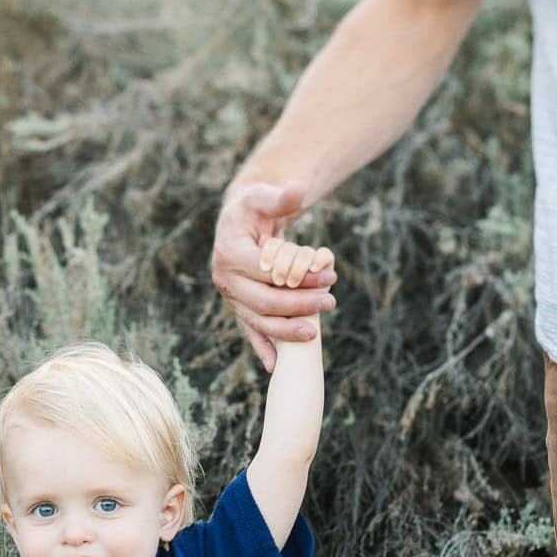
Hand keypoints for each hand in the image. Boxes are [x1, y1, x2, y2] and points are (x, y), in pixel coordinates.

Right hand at [211, 181, 336, 370]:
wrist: (237, 222)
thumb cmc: (253, 207)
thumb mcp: (264, 195)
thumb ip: (280, 197)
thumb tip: (297, 190)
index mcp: (228, 252)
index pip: (266, 270)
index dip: (298, 275)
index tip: (329, 275)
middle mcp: (225, 279)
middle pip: (264, 300)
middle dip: (298, 305)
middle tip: (331, 301)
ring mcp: (231, 297)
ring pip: (259, 320)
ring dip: (286, 330)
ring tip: (315, 332)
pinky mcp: (238, 307)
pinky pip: (251, 330)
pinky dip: (262, 348)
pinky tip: (276, 366)